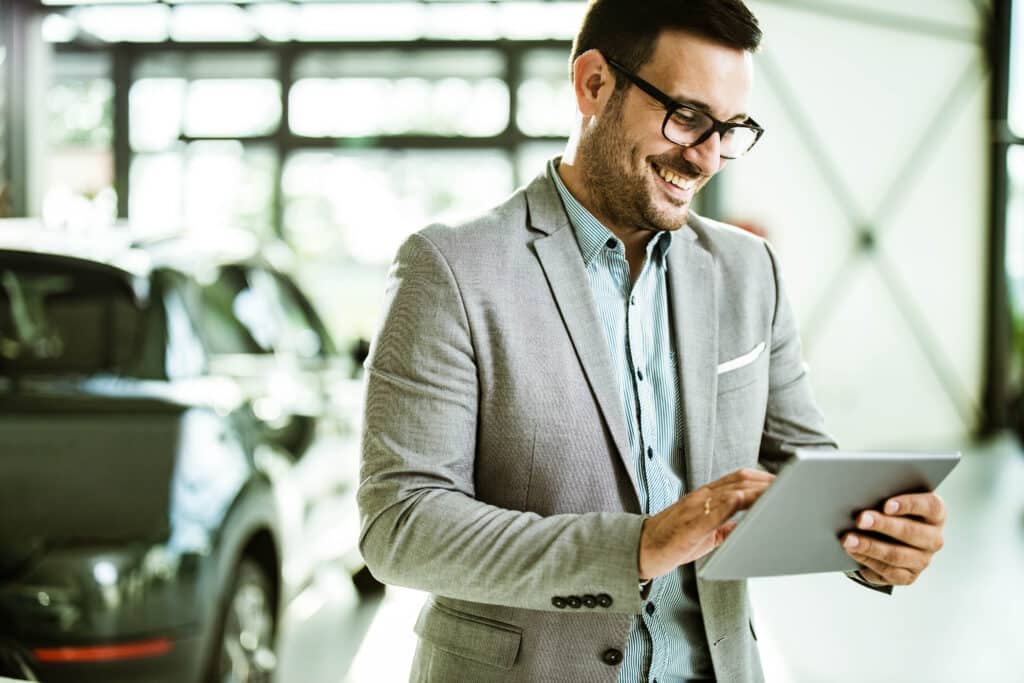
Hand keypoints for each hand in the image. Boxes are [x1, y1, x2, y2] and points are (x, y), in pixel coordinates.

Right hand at [638, 468, 774, 579]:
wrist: (641, 549)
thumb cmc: (672, 541)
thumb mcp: (705, 533)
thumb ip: (725, 526)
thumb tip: (748, 527)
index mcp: (705, 497)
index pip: (738, 478)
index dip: (762, 477)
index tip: (783, 481)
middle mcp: (701, 497)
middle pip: (739, 480)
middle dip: (766, 482)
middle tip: (789, 486)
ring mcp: (694, 508)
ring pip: (729, 491)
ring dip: (756, 491)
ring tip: (777, 494)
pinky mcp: (688, 525)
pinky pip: (711, 512)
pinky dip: (730, 505)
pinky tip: (744, 502)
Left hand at [842, 492, 946, 585]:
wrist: (887, 539)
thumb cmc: (890, 513)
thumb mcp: (891, 501)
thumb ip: (884, 497)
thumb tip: (861, 496)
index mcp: (935, 515)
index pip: (931, 506)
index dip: (909, 504)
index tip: (886, 505)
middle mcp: (933, 539)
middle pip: (911, 532)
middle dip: (883, 525)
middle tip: (860, 519)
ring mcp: (922, 560)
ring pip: (896, 555)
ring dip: (869, 546)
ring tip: (848, 539)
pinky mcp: (908, 577)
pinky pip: (887, 571)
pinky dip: (867, 561)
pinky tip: (853, 552)